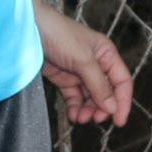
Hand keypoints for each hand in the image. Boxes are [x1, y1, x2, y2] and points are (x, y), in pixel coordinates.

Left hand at [37, 3, 134, 125]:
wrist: (28, 30)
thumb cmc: (59, 35)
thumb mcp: (83, 60)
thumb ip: (99, 85)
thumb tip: (113, 107)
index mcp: (106, 54)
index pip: (121, 81)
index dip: (123, 101)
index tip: (119, 121)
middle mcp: (96, 64)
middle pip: (106, 92)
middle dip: (102, 107)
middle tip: (95, 120)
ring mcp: (79, 72)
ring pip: (90, 97)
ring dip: (87, 110)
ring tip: (80, 118)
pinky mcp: (64, 78)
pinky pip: (74, 97)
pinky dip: (75, 107)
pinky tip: (72, 115)